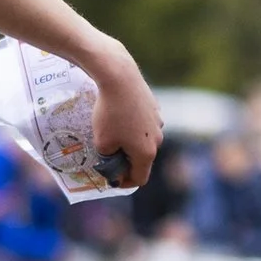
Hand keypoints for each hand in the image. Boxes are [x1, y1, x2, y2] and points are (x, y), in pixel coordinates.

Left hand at [84, 39, 162, 185]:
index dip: (124, 182)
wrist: (120, 79)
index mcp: (147, 152)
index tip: (110, 178)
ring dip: (128, 143)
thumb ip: (109, 160)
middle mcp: (157, 139)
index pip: (140, 178)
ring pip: (143, 140)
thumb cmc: (109, 114)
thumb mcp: (102, 143)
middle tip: (106, 158)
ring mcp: (158, 122)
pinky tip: (115, 118)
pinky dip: (131, 127)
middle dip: (125, 162)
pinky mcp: (154, 107)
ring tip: (108, 136)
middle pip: (142, 159)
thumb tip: (113, 164)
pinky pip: (142, 124)